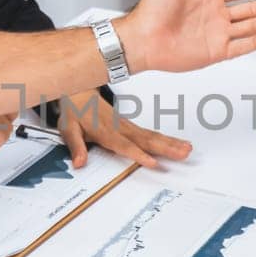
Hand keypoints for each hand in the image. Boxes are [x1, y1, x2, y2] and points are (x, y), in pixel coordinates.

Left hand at [57, 89, 190, 169]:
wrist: (80, 93)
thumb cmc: (75, 112)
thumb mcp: (68, 129)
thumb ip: (75, 146)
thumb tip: (79, 162)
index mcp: (105, 130)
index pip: (123, 144)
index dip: (137, 153)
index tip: (151, 162)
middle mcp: (120, 128)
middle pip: (145, 140)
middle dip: (165, 148)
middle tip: (182, 153)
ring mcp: (128, 127)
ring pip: (152, 136)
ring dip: (171, 143)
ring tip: (187, 149)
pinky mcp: (132, 127)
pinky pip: (152, 134)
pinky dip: (167, 139)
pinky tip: (180, 144)